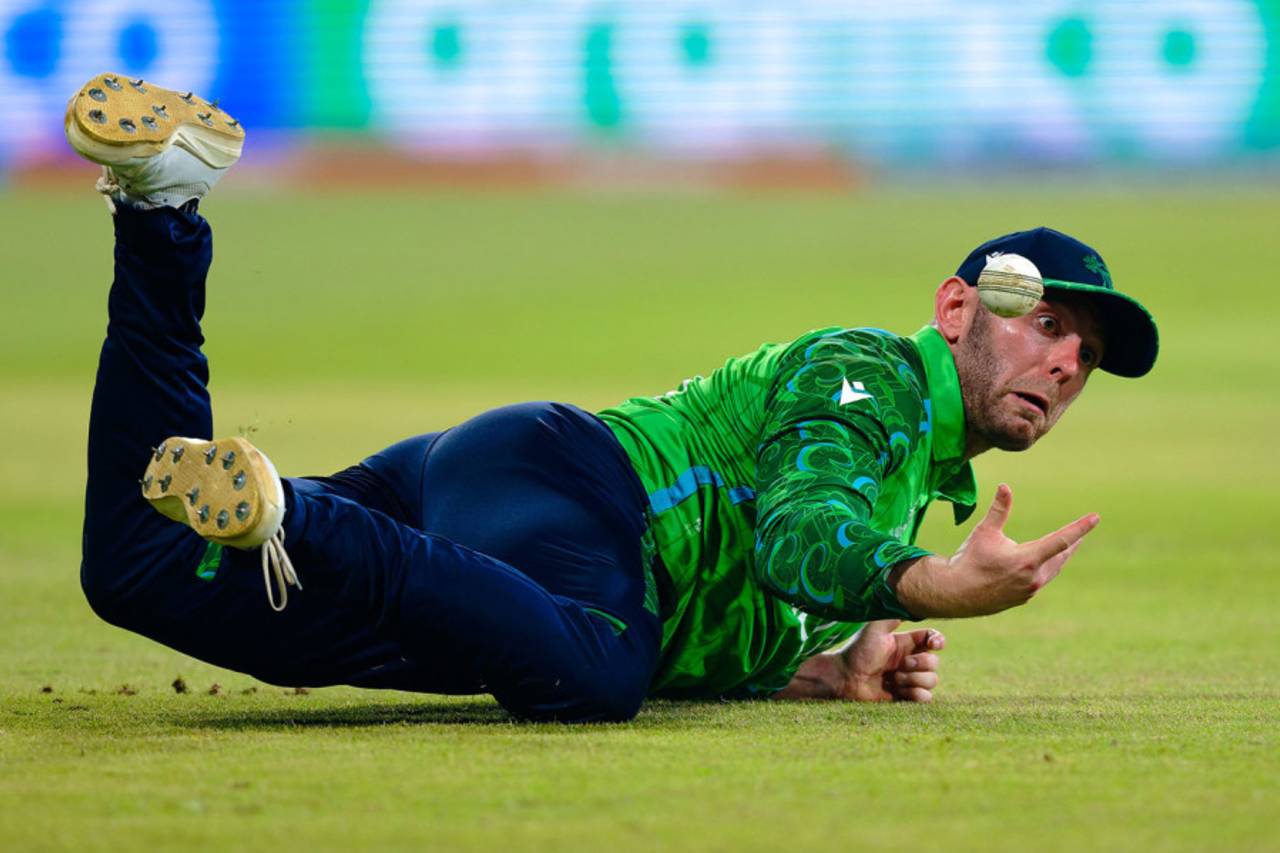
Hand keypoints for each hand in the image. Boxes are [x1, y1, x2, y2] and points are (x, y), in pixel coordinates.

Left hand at [772, 620, 944, 702]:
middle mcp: (908, 660)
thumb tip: (910, 597)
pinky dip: (916, 694)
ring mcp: (907, 679)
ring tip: (894, 679)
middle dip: (920, 664)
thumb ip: (893, 615)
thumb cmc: (858, 651)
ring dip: (914, 680)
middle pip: (935, 662)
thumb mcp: (876, 628)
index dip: (938, 641)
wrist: (844, 677)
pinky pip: (926, 698)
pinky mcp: (904, 697)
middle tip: (900, 665)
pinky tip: (899, 691)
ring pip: (932, 680)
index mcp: (904, 643)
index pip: (933, 639)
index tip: (934, 644)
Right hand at [891, 483, 1098, 617]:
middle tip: (1084, 533)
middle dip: (1073, 543)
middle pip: (1062, 556)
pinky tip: (1038, 566)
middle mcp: (1034, 577)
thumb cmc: (969, 560)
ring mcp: (1029, 590)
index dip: (1080, 528)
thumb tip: (1005, 486)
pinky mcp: (1023, 598)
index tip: (1096, 517)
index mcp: (1028, 559)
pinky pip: (1040, 580)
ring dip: (1060, 557)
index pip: (1061, 540)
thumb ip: (999, 510)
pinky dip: (1044, 569)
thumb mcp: (984, 532)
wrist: (956, 594)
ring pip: (1052, 570)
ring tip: (1068, 548)